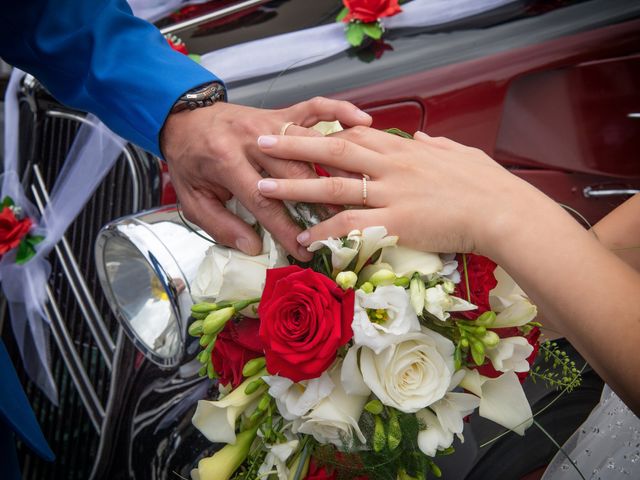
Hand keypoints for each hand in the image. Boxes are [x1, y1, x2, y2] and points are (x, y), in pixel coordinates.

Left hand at [160, 98, 371, 259]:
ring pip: (311, 144)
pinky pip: (314, 108)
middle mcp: (253, 138)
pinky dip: (340, 111)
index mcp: (227, 160)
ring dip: (337, 169)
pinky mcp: (281, 112)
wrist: (184, 118)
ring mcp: (270, 121)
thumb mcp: (193, 200)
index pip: (265, 201)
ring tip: (359, 192)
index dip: (286, 229)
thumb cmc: (191, 162)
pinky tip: (362, 123)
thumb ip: (220, 225)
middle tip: (340, 227)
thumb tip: (252, 247)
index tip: (303, 251)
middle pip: (296, 173)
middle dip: (319, 204)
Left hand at [254, 127, 551, 257]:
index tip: (298, 128)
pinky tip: (303, 238)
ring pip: (332, 186)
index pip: (355, 134)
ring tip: (263, 187)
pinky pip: (351, 226)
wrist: (503, 211)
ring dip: (294, 186)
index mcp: (404, 149)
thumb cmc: (486, 184)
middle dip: (295, 144)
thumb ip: (434, 144)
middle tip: (262, 141)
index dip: (323, 130)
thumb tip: (419, 137)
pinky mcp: (395, 223)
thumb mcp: (458, 154)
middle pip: (333, 149)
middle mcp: (390, 166)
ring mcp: (390, 194)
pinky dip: (324, 232)